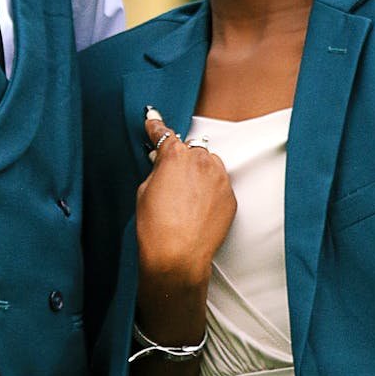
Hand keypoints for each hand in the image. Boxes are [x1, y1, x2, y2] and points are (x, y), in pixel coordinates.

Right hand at [138, 109, 236, 294]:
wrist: (178, 257)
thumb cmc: (156, 227)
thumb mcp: (144, 191)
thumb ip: (157, 169)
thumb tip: (162, 163)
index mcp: (175, 156)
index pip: (164, 133)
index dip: (156, 126)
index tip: (154, 119)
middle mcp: (201, 160)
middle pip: (190, 150)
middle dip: (181, 159)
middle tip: (171, 179)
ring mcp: (219, 178)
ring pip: (208, 165)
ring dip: (199, 173)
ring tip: (187, 198)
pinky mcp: (230, 197)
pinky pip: (219, 185)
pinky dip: (210, 191)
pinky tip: (197, 209)